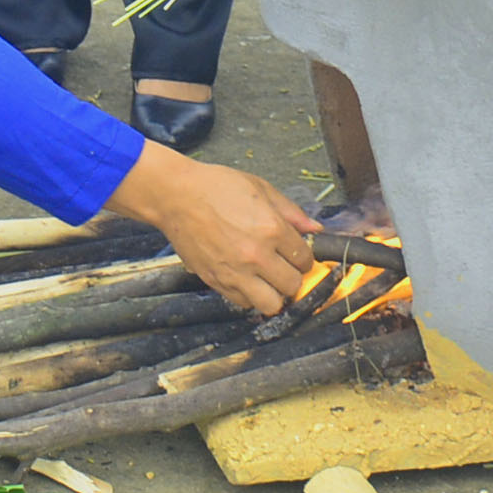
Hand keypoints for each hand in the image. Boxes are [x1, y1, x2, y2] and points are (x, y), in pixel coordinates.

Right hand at [104, 142, 320, 313]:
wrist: (176, 196)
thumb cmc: (216, 187)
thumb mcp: (261, 188)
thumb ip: (292, 212)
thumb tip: (316, 229)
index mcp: (272, 229)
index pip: (304, 259)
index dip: (304, 257)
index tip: (297, 254)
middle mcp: (257, 256)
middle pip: (292, 285)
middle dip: (292, 276)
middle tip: (284, 266)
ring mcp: (235, 272)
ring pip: (271, 304)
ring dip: (273, 294)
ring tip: (268, 280)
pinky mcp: (216, 281)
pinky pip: (243, 303)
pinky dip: (249, 296)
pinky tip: (246, 279)